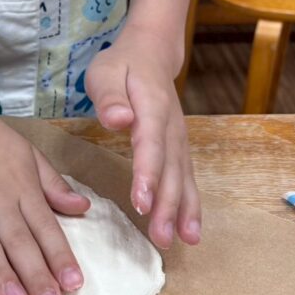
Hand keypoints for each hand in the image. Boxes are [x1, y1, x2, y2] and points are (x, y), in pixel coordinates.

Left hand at [83, 27, 200, 248]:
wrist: (152, 53)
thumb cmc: (122, 64)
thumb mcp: (105, 71)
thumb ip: (110, 96)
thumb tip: (118, 119)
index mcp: (151, 108)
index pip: (150, 145)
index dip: (147, 175)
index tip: (141, 203)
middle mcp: (171, 127)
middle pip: (171, 169)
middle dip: (167, 205)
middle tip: (161, 238)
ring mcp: (178, 139)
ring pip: (184, 177)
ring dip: (184, 211)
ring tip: (185, 241)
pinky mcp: (178, 148)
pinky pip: (186, 178)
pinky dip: (189, 205)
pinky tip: (188, 230)